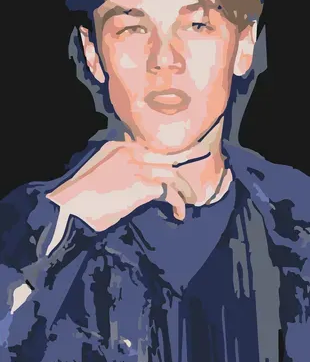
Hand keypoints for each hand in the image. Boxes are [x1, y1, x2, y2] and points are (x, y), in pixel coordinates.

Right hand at [47, 139, 203, 234]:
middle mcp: (132, 153)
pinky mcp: (145, 187)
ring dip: (180, 188)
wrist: (71, 205)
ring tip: (185, 199)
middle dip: (176, 173)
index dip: (162, 161)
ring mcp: (140, 168)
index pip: (149, 148)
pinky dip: (178, 204)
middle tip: (183, 185)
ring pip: (171, 174)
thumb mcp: (96, 170)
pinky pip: (170, 193)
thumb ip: (114, 166)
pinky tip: (178, 214)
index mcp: (118, 147)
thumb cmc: (79, 193)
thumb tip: (128, 176)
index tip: (171, 170)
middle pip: (165, 159)